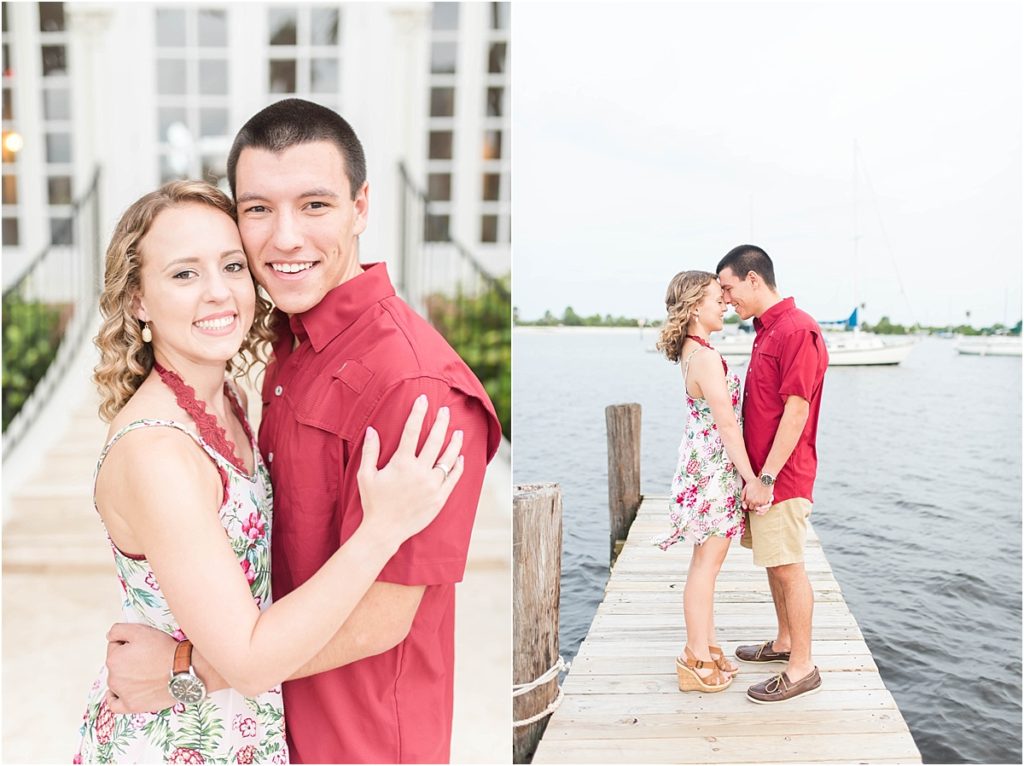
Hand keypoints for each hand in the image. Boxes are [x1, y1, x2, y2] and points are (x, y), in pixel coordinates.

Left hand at [105, 623, 177, 713]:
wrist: (183, 671)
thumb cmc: (164, 652)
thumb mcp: (141, 631)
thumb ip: (118, 630)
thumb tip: (109, 636)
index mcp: (114, 659)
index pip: (115, 647)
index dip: (128, 642)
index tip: (141, 644)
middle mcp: (114, 678)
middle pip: (116, 664)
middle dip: (127, 659)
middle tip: (146, 657)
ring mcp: (122, 693)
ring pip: (117, 681)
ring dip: (126, 675)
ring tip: (145, 672)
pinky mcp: (131, 705)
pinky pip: (114, 704)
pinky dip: (115, 698)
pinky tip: (120, 692)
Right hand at [358, 395, 463, 549]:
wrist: (384, 531)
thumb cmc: (374, 502)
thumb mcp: (366, 475)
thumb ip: (370, 451)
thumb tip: (371, 429)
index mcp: (402, 463)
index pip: (411, 431)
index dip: (418, 413)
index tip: (423, 399)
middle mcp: (419, 472)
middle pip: (435, 441)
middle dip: (441, 422)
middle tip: (445, 411)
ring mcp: (432, 485)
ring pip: (448, 458)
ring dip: (455, 443)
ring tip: (458, 432)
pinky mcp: (440, 498)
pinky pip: (453, 478)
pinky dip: (458, 466)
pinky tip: (460, 457)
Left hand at [742, 482, 773, 514]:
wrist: (764, 480)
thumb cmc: (755, 483)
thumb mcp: (746, 488)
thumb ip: (742, 495)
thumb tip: (742, 501)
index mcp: (748, 499)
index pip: (747, 505)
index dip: (748, 502)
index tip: (750, 500)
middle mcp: (753, 502)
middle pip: (751, 507)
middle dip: (752, 504)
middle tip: (754, 500)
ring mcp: (760, 502)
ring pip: (757, 508)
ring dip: (757, 505)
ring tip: (758, 500)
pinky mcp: (765, 502)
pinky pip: (762, 506)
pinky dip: (762, 504)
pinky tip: (762, 499)